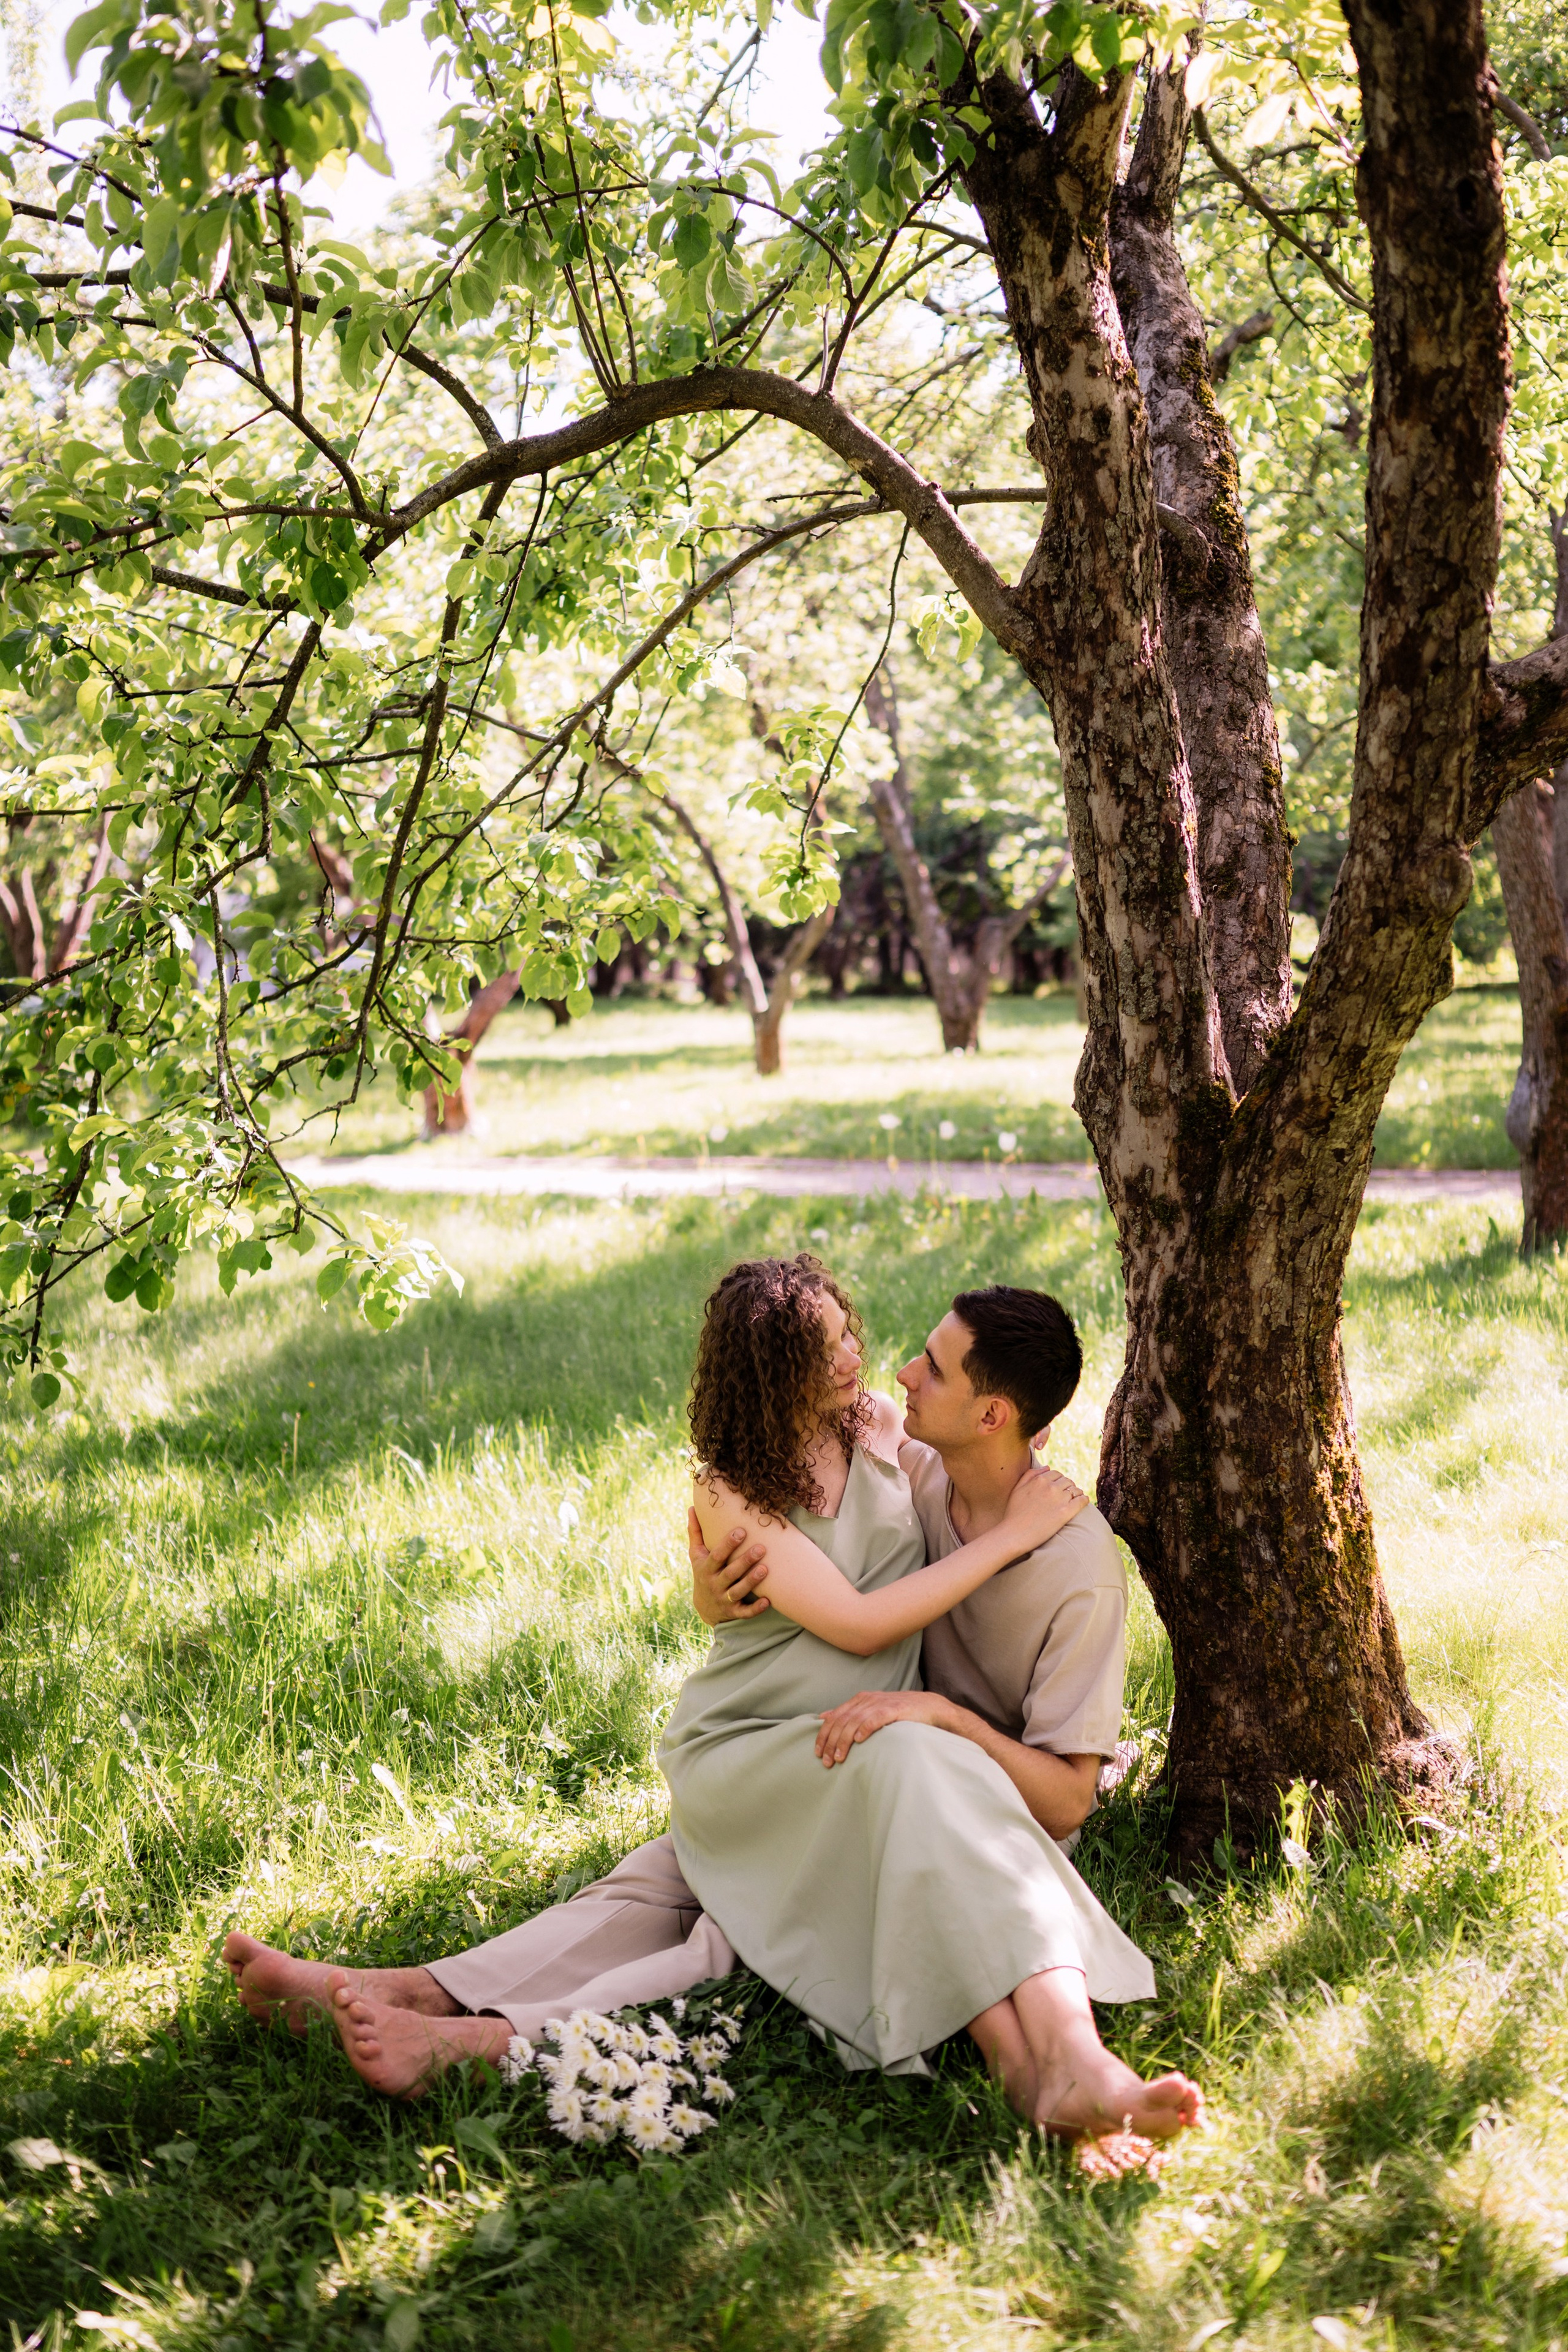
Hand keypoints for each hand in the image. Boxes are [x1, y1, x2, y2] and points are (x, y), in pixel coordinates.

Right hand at [688, 1508, 771, 1625]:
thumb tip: (692, 1507)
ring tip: (765, 1569)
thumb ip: (696, 1532)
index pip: (717, 1555)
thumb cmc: (703, 1572)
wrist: (704, 1607)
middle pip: (730, 1573)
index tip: (741, 1531)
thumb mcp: (696, 1555)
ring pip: (738, 1591)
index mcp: (706, 1568)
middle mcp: (714, 1584)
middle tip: (761, 1548)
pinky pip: (744, 1612)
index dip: (728, 1544)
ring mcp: (724, 1599)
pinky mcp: (733, 1612)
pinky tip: (768, 1601)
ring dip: (751, 1581)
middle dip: (745, 1561)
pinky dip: (755, 1609)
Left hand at [814, 1688, 955, 1764]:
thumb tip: (823, 1716)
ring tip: (839, 1757)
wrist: (928, 1707)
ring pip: (855, 1721)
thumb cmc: (898, 1712)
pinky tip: (859, 1740)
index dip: (823, 1735)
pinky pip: (876, 1718)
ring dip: (844, 1740)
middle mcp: (867, 1700)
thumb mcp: (870, 1709)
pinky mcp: (895, 1709)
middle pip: (842, 1721)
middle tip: (826, 1761)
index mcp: (859, 1699)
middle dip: (831, 1742)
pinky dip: (866, 1728)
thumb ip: (848, 1713)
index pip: (834, 1717)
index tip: (817, 1753)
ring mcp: (881, 1703)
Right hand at [1001, 1464, 1086, 1551]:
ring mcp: (1059, 1499)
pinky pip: (1081, 1500)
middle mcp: (1050, 1487)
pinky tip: (1084, 1501)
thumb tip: (1047, 1467)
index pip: (1056, 1474)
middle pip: (1067, 1481)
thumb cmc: (1014, 1513)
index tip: (1059, 1487)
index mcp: (1039, 1480)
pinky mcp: (1066, 1512)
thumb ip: (1030, 1474)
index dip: (1058, 1480)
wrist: (1014, 1534)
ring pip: (1075, 1490)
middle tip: (1067, 1494)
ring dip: (1076, 1493)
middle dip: (1067, 1486)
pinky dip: (1084, 1499)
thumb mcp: (1017, 1488)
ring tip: (1075, 1498)